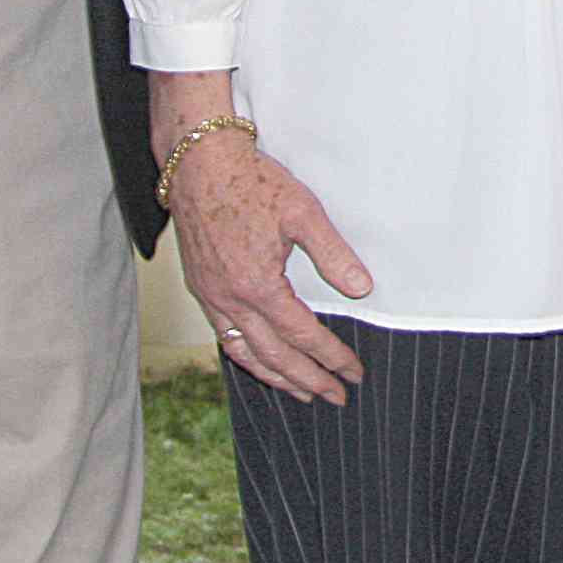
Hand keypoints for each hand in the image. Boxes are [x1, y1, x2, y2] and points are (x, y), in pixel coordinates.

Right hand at [168, 131, 373, 406]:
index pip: (303, 335)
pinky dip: (247, 358)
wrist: (200, 165)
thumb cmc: (252, 183)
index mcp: (258, 286)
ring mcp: (211, 298)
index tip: (354, 372)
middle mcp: (231, 300)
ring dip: (276, 378)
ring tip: (302, 393)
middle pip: (275, 356)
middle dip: (308, 380)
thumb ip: (334, 255)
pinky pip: (225, 337)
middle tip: (336, 397)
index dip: (331, 357)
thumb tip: (362, 289)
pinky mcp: (201, 289)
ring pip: (246, 354)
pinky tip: (261, 361)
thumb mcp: (303, 213)